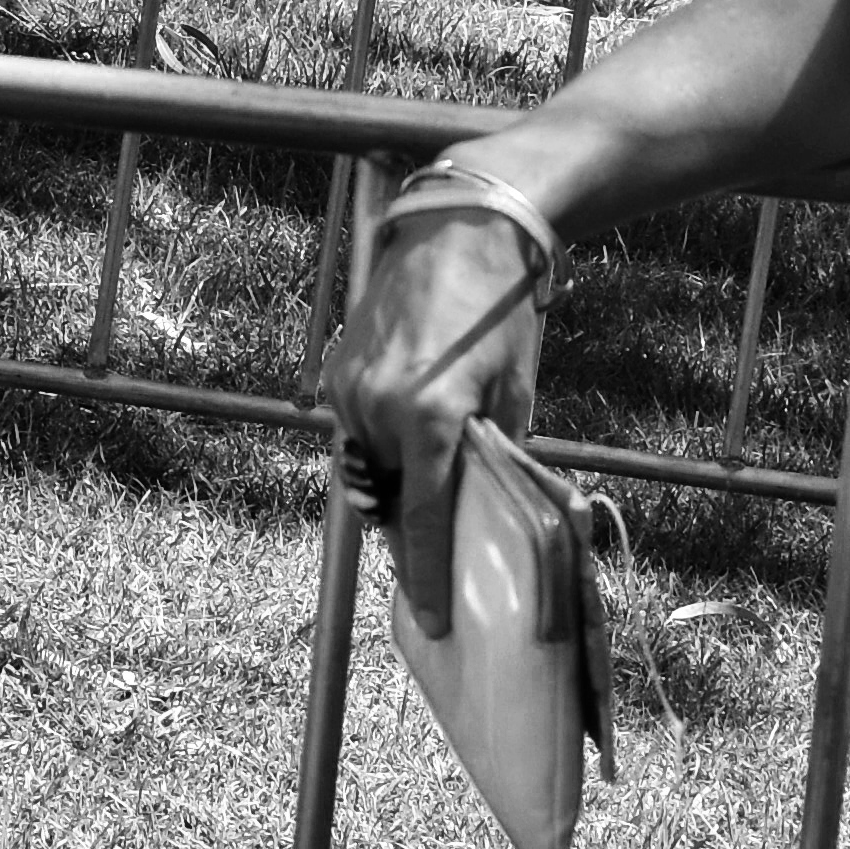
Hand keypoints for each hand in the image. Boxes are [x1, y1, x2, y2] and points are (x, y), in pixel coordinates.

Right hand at [317, 191, 549, 636]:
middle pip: (389, 499)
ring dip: (396, 477)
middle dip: (411, 526)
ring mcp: (349, 388)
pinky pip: (355, 427)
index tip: (431, 617)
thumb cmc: (502, 311)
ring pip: (368, 464)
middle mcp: (378, 408)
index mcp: (429, 419)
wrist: (460, 230)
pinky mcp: (336, 368)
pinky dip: (381, 439)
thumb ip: (496, 455)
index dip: (428, 576)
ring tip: (430, 465)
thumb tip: (488, 508)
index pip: (422, 521)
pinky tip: (411, 421)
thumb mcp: (513, 391)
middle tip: (437, 545)